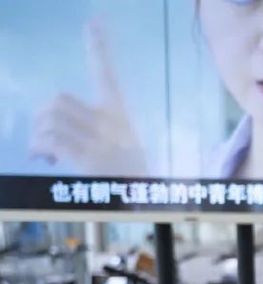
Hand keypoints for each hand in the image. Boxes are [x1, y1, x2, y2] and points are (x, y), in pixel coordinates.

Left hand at [28, 21, 146, 175]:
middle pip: (58, 101)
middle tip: (45, 136)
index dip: (99, 47)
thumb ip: (96, 131)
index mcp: (119, 116)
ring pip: (49, 119)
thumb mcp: (124, 146)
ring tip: (45, 151)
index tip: (94, 22)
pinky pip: (50, 140)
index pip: (106, 74)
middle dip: (42, 117)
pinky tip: (44, 159)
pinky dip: (38, 148)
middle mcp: (110, 125)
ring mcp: (99, 142)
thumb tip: (50, 133)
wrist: (145, 202)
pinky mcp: (88, 160)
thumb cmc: (130, 177)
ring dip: (38, 135)